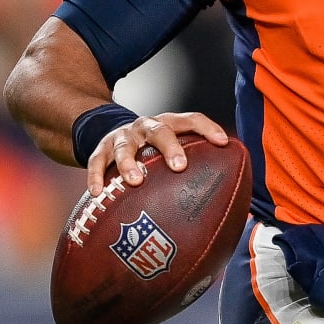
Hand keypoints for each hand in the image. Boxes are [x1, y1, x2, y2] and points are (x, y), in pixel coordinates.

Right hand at [87, 111, 229, 195]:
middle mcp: (146, 127)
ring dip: (129, 162)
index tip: (222, 142)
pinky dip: (96, 176)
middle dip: (170, 147)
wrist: (112, 134)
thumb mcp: (170, 150)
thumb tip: (228, 202)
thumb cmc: (152, 152)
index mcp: (168, 125)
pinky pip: (96, 161)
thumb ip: (194, 167)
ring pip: (124, 146)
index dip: (207, 128)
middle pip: (160, 131)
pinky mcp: (101, 148)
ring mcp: (123, 137)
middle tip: (179, 166)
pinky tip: (97, 193)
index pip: (191, 120)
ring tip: (134, 181)